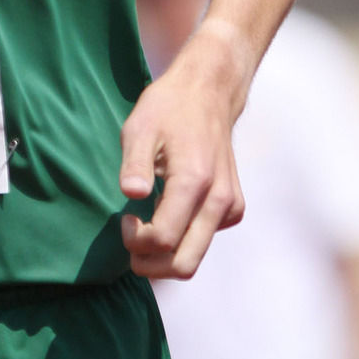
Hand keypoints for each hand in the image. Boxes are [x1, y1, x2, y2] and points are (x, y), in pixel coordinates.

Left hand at [118, 56, 244, 279]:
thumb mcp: (140, 128)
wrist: (208, 93)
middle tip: (132, 240)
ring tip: (146, 224)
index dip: (136, 241)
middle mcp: (219, 200)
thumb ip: (135, 164)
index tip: (125, 218)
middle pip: (185, 264)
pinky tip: (167, 213)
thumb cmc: (169, 108)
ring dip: (165, 255)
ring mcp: (230, 206)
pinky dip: (182, 240)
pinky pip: (204, 240)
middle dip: (151, 265)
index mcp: (195, 181)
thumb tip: (132, 194)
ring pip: (195, 257)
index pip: (163, 239)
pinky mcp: (233, 208)